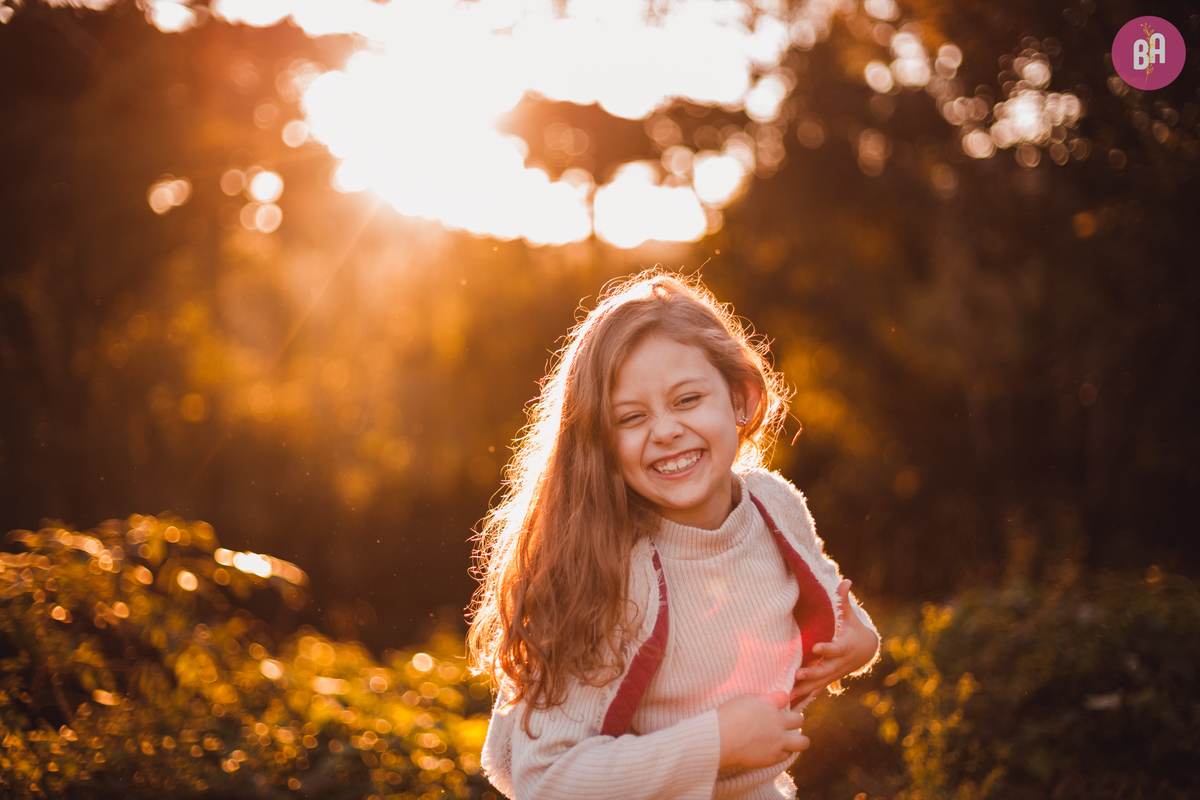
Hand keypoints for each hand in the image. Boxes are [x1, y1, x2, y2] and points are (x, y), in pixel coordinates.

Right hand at [716, 691, 808, 769]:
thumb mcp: (742, 700)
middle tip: (787, 724)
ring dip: (798, 740)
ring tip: (791, 741)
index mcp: (768, 704)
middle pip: (799, 719)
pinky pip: (788, 755)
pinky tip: (776, 750)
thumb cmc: (726, 717)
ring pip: (803, 742)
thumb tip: (765, 701)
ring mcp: (778, 740)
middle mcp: (777, 721)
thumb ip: (758, 700)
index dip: (782, 700)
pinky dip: (784, 753)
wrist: (722, 738)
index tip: (777, 704)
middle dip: (795, 721)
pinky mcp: (774, 756)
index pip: (784, 697)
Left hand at [791, 580, 879, 702]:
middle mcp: (839, 663)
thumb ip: (844, 601)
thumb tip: (846, 581)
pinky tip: (791, 703)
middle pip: (825, 669)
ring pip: (819, 683)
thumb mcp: (850, 616)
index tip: (816, 647)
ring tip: (790, 694)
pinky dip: (805, 696)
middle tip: (798, 675)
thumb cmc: (853, 630)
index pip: (836, 648)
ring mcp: (834, 672)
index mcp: (845, 646)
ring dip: (805, 689)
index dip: (827, 648)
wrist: (866, 651)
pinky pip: (816, 689)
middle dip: (812, 674)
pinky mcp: (828, 678)